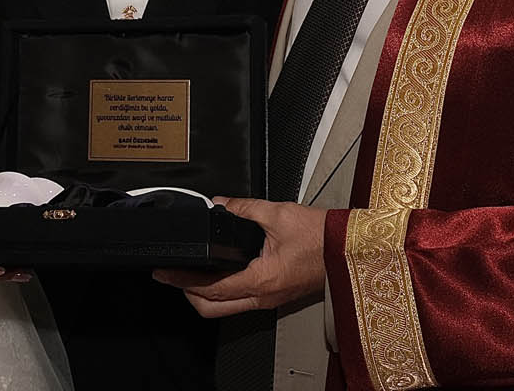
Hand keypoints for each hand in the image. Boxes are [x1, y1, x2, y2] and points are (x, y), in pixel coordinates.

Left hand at [153, 198, 328, 317]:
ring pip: (227, 308)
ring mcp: (271, 300)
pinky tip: (219, 272)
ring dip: (205, 294)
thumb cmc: (321, 236)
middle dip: (188, 294)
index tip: (165, 273)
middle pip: (213, 309)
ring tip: (192, 272)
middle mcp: (264, 297)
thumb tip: (220, 203)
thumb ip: (243, 208)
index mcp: (261, 280)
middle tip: (173, 275)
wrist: (348, 247)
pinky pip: (242, 301)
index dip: (182, 281)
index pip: (210, 288)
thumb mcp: (277, 214)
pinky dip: (223, 290)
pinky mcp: (277, 296)